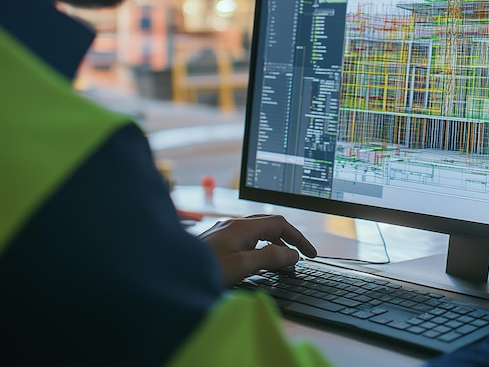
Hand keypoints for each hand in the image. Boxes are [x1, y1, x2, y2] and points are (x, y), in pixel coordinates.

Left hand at [198, 214, 316, 285]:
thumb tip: (292, 255)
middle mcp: (233, 225)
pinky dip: (258, 248)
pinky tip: (256, 261)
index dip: (298, 237)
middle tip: (298, 258)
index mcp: (242, 226)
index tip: (309, 254)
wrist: (171, 273)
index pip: (279, 223)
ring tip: (281, 263)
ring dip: (272, 244)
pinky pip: (245, 239)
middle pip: (269, 225)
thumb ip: (269, 258)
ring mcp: (224, 231)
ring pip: (257, 232)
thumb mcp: (242, 266)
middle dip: (287, 239)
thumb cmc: (203, 270)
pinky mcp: (217, 241)